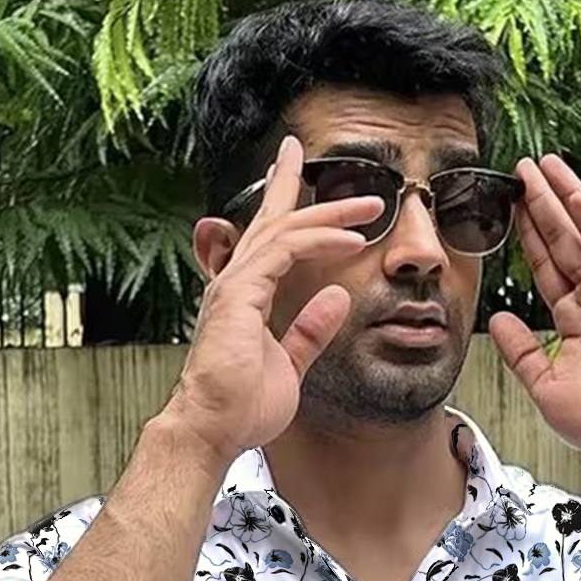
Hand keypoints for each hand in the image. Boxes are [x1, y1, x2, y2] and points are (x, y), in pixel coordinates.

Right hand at [169, 134, 387, 459]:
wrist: (211, 429)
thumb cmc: (240, 407)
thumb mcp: (289, 365)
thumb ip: (310, 331)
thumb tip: (338, 298)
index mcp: (244, 297)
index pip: (267, 242)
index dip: (285, 209)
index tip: (299, 181)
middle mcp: (235, 283)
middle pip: (269, 220)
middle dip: (290, 183)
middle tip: (306, 151)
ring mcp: (234, 286)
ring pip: (283, 229)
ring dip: (329, 213)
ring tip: (369, 205)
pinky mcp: (240, 295)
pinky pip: (285, 251)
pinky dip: (319, 241)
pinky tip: (350, 240)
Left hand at [488, 154, 580, 475]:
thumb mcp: (544, 384)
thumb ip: (520, 351)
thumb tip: (496, 318)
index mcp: (574, 320)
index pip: (546, 267)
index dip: (528, 236)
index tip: (509, 208)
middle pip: (565, 241)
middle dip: (544, 204)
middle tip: (523, 169)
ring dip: (569, 198)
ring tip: (545, 166)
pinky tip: (580, 200)